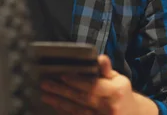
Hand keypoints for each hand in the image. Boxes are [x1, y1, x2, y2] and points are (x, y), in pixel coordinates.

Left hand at [40, 55, 157, 114]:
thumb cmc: (122, 93)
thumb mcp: (118, 79)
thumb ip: (106, 70)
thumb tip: (100, 57)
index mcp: (115, 91)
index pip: (93, 86)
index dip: (77, 81)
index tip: (62, 75)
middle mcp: (109, 106)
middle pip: (82, 98)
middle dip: (62, 91)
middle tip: (45, 84)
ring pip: (77, 110)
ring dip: (59, 102)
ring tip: (44, 95)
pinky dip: (65, 111)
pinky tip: (54, 105)